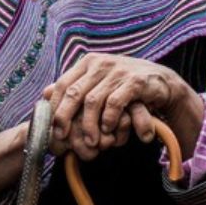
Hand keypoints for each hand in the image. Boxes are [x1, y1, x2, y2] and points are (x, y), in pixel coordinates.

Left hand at [42, 53, 203, 161]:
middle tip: (63, 139)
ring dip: (89, 125)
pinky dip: (109, 119)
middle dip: (66, 118)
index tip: (52, 128)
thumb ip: (74, 86)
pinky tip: (108, 130)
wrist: (161, 81)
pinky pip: (115, 103)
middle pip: (74, 93)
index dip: (55, 107)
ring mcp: (117, 71)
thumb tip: (44, 93)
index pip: (63, 84)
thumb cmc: (124, 85)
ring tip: (90, 142)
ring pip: (93, 101)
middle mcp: (101, 64)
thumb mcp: (98, 82)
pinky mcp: (134, 81)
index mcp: (88, 63)